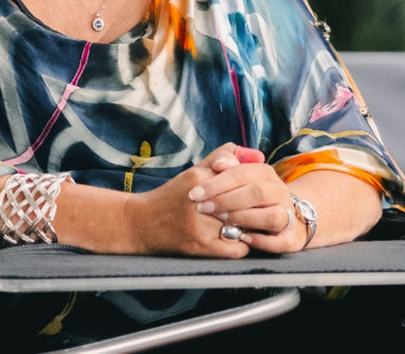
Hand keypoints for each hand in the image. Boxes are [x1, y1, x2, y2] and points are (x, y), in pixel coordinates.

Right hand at [128, 144, 255, 257]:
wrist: (141, 223)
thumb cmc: (172, 196)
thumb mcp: (194, 171)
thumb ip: (224, 157)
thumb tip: (258, 155)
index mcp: (199, 178)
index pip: (243, 180)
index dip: (256, 189)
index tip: (261, 195)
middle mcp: (200, 200)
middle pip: (246, 205)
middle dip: (258, 209)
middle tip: (264, 212)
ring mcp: (201, 225)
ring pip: (245, 228)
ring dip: (251, 229)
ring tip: (250, 226)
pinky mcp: (201, 247)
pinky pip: (238, 249)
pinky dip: (241, 246)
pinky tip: (235, 240)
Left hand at [186, 143, 306, 252]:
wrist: (277, 216)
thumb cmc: (244, 192)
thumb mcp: (233, 175)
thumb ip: (224, 161)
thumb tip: (220, 162)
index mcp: (264, 172)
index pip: (241, 173)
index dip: (216, 183)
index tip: (195, 194)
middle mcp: (279, 191)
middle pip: (258, 192)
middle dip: (227, 200)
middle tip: (204, 208)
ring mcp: (288, 214)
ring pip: (272, 216)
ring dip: (245, 219)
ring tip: (222, 221)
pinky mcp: (292, 237)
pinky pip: (281, 241)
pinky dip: (262, 241)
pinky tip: (243, 238)